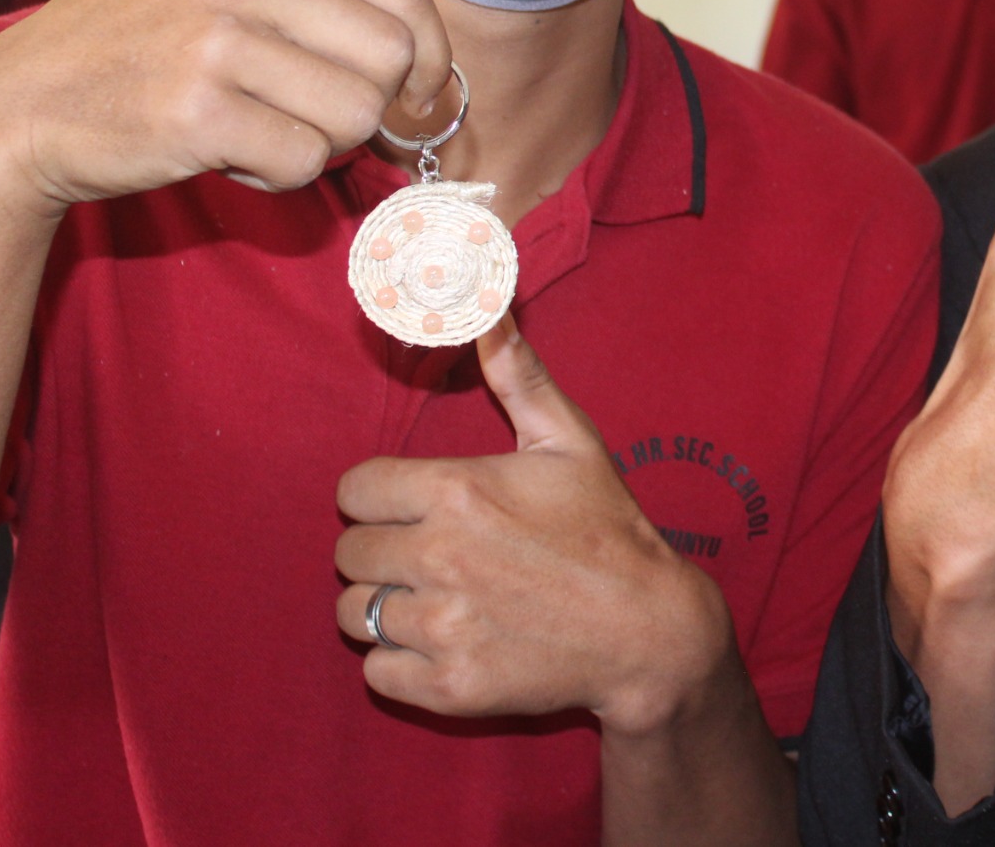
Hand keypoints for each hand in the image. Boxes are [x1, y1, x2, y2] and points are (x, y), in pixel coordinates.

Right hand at [0, 0, 451, 213]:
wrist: (20, 103)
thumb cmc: (140, 48)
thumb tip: (430, 59)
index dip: (427, 53)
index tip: (413, 91)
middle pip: (392, 58)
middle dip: (374, 106)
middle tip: (319, 120)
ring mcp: (216, 41)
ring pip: (356, 116)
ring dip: (322, 144)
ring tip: (259, 130)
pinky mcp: (196, 113)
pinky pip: (303, 164)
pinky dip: (279, 178)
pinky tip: (229, 157)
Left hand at [334, 316, 730, 728]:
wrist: (647, 630)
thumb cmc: (607, 528)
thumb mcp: (569, 441)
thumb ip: (516, 374)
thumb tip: (486, 308)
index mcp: (457, 491)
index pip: (355, 491)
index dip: (382, 497)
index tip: (413, 508)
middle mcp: (438, 557)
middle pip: (347, 553)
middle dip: (381, 550)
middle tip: (429, 555)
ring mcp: (441, 625)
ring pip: (354, 613)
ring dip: (385, 606)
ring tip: (433, 599)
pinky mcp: (447, 685)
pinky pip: (377, 672)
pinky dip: (400, 661)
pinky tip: (444, 640)